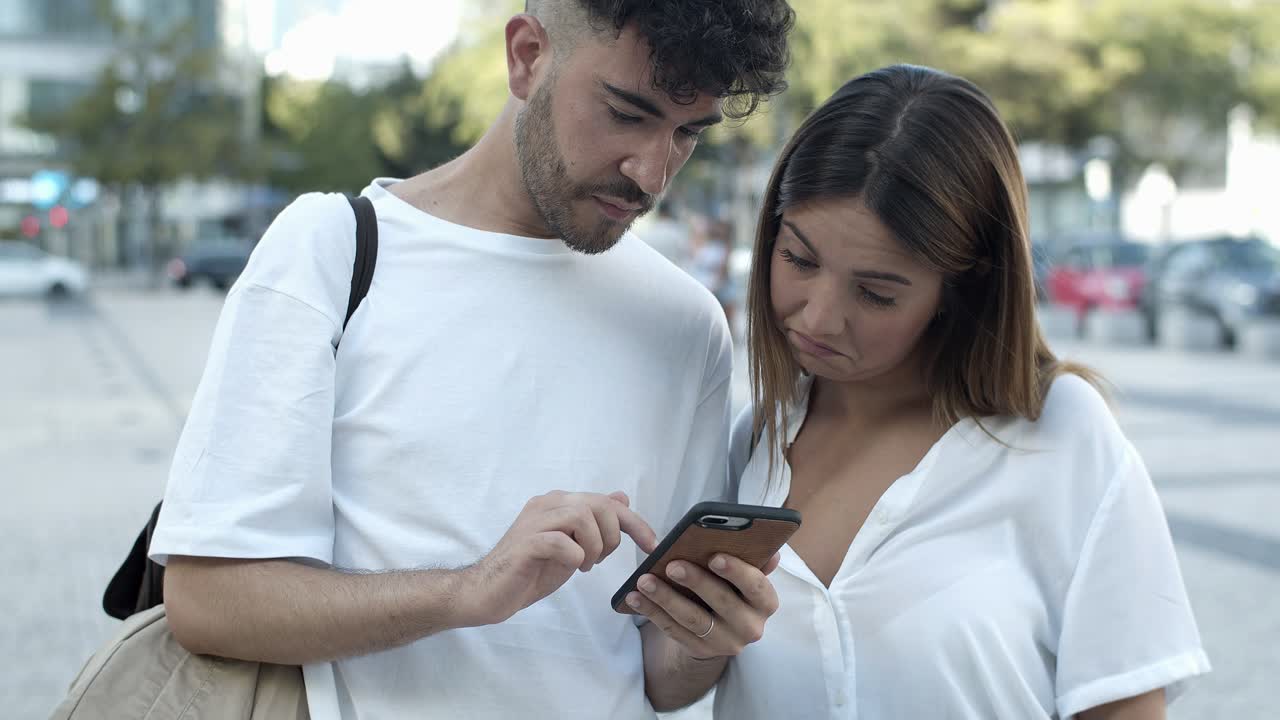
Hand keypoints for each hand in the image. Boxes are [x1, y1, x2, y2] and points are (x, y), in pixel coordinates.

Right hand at [463, 490, 657, 625]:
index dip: (635, 522)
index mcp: (558, 503)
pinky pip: (561, 541)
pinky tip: (570, 567)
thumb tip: (621, 498)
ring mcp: (534, 521)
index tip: (652, 544)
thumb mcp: (572, 547)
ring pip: (581, 516)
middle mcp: (546, 504)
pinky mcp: (525, 543)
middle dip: (612, 536)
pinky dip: (574, 556)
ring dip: (593, 545)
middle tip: (600, 559)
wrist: (488, 593)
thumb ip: (594, 523)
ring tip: (584, 564)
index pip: (606, 502)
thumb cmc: (530, 571)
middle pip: (598, 504)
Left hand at [623, 552, 780, 659]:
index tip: (714, 557)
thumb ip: (753, 561)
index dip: (737, 572)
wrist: (723, 629)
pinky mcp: (700, 651)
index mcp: (765, 603)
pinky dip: (653, 613)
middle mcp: (750, 627)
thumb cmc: (733, 589)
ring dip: (666, 598)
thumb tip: (770, 551)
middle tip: (671, 565)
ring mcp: (725, 643)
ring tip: (644, 580)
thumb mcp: (745, 577)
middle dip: (695, 582)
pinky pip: (673, 631)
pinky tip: (636, 597)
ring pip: (693, 619)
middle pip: (722, 603)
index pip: (756, 586)